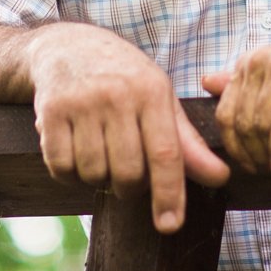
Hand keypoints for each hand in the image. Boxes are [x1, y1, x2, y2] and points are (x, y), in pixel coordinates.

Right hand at [26, 25, 229, 232]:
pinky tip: (75, 151)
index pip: (165, 153)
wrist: (68, 45)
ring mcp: (82, 102)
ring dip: (98, 178)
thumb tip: (220, 177)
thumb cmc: (124, 77)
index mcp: (152, 91)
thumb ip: (187, 142)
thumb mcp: (160, 98)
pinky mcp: (50, 111)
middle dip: (130, 188)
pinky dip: (69, 173)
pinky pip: (61, 167)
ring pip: (94, 174)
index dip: (169, 194)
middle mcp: (117, 94)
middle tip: (127, 174)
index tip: (170, 225)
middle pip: (128, 173)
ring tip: (100, 153)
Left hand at [202, 44, 270, 175]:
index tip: (246, 165)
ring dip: (268, 155)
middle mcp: (260, 60)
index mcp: (249, 61)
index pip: (225, 113)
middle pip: (242, 122)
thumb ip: (243, 82)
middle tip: (265, 172)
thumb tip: (206, 82)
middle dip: (251, 154)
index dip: (233, 146)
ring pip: (260, 125)